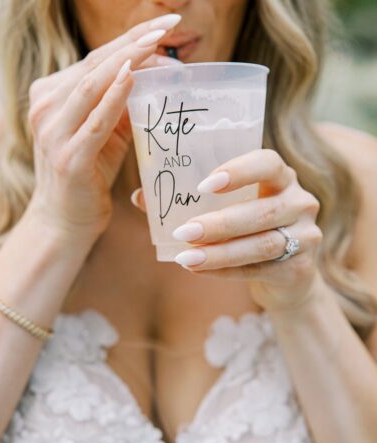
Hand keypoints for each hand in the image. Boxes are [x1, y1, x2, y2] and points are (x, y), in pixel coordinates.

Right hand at [26, 14, 180, 245]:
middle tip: (168, 24)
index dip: (129, 40)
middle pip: (95, 65)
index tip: (164, 25)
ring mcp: (54, 132)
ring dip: (128, 60)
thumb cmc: (89, 175)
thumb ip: (121, 105)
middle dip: (134, 42)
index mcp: (52, 96)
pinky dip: (114, 96)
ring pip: (92, 85)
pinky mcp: (69, 158)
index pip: (95, 60)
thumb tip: (155, 74)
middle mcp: (46, 108)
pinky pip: (95, 121)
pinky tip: (133, 76)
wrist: (65, 220)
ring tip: (159, 43)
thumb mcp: (105, 134)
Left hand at [131, 149, 322, 312]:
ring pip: (262, 244)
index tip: (203, 185)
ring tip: (186, 257)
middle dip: (220, 223)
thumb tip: (140, 197)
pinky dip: (226, 272)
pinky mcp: (300, 268)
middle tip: (183, 231)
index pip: (268, 163)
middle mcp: (300, 202)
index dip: (239, 171)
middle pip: (263, 211)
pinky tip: (199, 270)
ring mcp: (306, 236)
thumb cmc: (249, 231)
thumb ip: (192, 201)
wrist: (287, 275)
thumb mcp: (230, 209)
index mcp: (282, 178)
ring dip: (220, 252)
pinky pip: (260, 269)